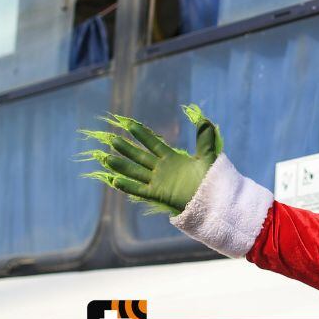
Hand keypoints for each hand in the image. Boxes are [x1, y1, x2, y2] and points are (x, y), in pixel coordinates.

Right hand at [80, 104, 221, 214]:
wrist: (213, 199)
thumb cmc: (210, 179)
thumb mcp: (207, 156)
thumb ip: (204, 139)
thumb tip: (205, 119)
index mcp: (172, 158)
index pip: (153, 144)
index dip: (142, 135)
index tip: (129, 124)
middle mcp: (162, 169)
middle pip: (140, 156)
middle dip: (126, 149)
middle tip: (111, 139)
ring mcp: (158, 182)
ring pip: (136, 172)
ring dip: (122, 166)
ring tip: (106, 158)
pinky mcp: (158, 194)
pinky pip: (140, 190)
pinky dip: (128, 186)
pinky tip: (115, 180)